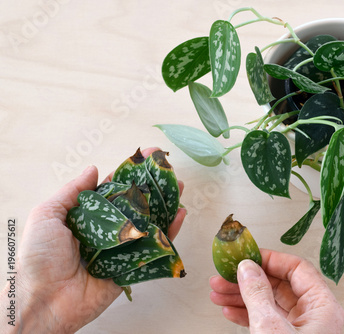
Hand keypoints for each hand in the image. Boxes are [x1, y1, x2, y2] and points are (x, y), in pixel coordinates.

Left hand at [2, 148, 185, 333]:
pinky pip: (155, 248)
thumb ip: (72, 191)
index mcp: (88, 216)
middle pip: (136, 204)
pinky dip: (170, 232)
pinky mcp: (133, 267)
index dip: (130, 172)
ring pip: (149, 222)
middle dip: (153, 186)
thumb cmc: (39, 258)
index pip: (114, 190)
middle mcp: (107, 230)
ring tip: (179, 186)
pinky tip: (179, 214)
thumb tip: (94, 168)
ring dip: (165, 204)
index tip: (147, 156)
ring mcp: (122, 248)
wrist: (45, 300)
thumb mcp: (47, 216)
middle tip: (168, 169)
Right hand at [209, 249, 343, 332]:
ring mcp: (299, 330)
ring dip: (242, 296)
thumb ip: (257, 293)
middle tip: (225, 275)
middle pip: (279, 285)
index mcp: (323, 306)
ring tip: (218, 292)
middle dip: (248, 279)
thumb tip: (247, 268)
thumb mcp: (271, 328)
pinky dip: (246, 314)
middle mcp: (314, 316)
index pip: (297, 269)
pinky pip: (265, 320)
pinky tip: (229, 310)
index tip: (247, 256)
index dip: (270, 259)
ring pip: (268, 302)